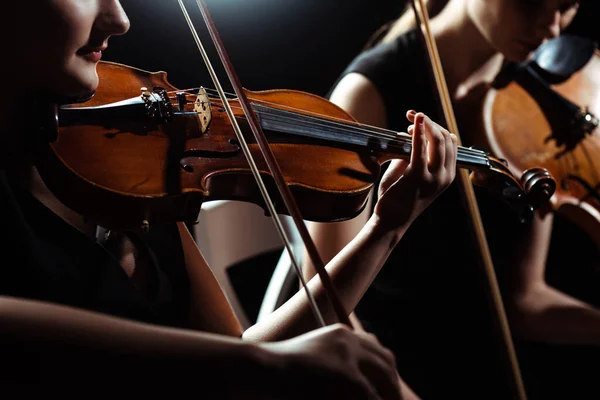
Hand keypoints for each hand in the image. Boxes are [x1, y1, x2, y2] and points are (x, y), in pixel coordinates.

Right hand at [263, 324, 400, 399]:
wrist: (261, 371)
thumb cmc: (278, 372)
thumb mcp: (311, 360)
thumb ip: (334, 364)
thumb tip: (360, 385)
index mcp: (340, 335)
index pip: (376, 350)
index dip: (385, 371)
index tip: (386, 388)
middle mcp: (348, 341)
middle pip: (386, 363)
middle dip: (391, 386)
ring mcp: (350, 359)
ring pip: (384, 383)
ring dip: (386, 397)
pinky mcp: (350, 379)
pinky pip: (372, 398)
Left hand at [373, 110, 456, 230]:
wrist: (390, 222)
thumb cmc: (397, 198)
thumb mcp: (409, 174)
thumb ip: (412, 155)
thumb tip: (408, 135)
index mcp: (447, 176)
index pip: (450, 143)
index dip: (436, 127)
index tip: (419, 120)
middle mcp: (445, 176)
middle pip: (446, 139)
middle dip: (430, 122)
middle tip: (412, 114)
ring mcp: (433, 178)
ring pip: (437, 140)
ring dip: (425, 124)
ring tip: (412, 116)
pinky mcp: (417, 177)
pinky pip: (420, 149)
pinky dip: (418, 131)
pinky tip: (415, 121)